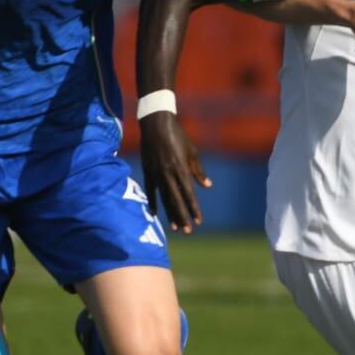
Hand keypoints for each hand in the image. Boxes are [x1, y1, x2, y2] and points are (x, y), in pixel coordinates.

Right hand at [140, 112, 209, 233]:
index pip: (189, 194)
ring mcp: (156, 173)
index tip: (199, 221)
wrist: (156, 123)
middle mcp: (168, 173)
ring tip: (174, 227)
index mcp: (181, 168)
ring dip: (170, 213)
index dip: (194, 208)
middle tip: (187, 231)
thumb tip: (207, 186)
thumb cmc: (178, 136)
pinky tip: (154, 213)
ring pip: (164, 198)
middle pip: (176, 200)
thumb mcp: (192, 152)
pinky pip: (150, 190)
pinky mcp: (147, 170)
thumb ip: (198, 171)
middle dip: (182, 217)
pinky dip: (152, 201)